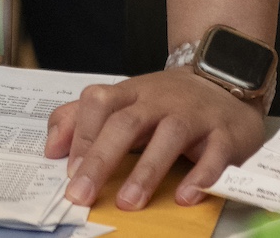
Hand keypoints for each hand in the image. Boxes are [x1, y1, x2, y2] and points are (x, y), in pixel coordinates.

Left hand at [46, 67, 265, 209]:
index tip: (68, 171)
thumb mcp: (126, 101)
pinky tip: (185, 197)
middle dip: (101, 158)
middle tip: (82, 194)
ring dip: (147, 170)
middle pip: (127, 122)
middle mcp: (161, 100)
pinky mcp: (225, 134)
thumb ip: (82, 119)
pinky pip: (214, 154)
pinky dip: (201, 176)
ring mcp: (195, 115)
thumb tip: (51, 148)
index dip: (81, 134)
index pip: (99, 102)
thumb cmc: (169, 100)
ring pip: (169, 135)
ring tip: (128, 201)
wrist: (227, 78)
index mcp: (133, 93)